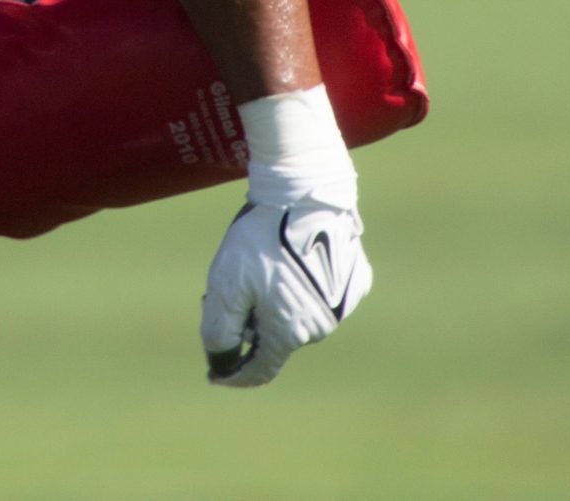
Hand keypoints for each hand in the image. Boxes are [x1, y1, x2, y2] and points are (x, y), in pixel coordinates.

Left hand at [201, 193, 371, 386]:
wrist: (303, 193)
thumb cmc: (261, 240)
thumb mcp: (226, 285)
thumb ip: (220, 330)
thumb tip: (220, 361)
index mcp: (291, 331)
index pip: (261, 369)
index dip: (234, 375)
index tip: (215, 376)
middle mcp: (322, 325)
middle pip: (276, 337)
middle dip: (250, 325)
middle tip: (226, 292)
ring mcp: (343, 303)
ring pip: (298, 314)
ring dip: (275, 304)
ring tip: (256, 268)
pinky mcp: (354, 279)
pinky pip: (320, 293)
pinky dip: (300, 286)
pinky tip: (287, 260)